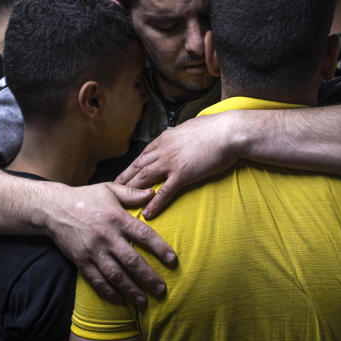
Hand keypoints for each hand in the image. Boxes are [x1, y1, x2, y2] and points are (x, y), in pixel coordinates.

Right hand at [48, 182, 177, 305]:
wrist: (54, 208)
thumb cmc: (85, 197)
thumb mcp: (109, 189)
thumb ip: (132, 193)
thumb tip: (153, 193)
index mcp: (117, 218)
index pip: (143, 234)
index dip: (159, 248)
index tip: (172, 260)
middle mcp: (106, 236)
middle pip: (131, 260)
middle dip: (148, 277)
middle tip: (162, 289)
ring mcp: (93, 251)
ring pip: (115, 275)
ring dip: (130, 289)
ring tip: (143, 300)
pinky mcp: (81, 261)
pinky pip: (96, 280)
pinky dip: (108, 291)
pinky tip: (120, 299)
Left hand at [115, 112, 240, 217]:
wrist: (228, 132)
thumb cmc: (216, 129)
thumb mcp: (191, 127)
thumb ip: (181, 134)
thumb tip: (180, 134)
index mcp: (165, 138)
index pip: (143, 155)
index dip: (132, 167)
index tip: (123, 175)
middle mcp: (163, 150)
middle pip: (138, 167)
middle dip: (124, 180)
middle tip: (112, 191)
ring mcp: (171, 162)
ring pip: (145, 179)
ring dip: (131, 192)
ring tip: (121, 204)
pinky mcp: (183, 174)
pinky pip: (164, 192)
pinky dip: (154, 203)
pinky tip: (147, 213)